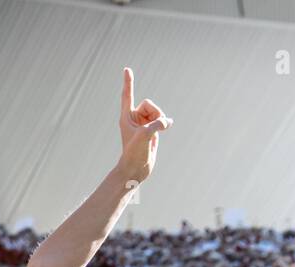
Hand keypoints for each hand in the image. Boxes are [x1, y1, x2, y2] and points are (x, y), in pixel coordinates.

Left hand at [117, 67, 170, 185]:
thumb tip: (167, 122)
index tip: (127, 69)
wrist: (136, 170)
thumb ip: (156, 124)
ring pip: (157, 112)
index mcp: (126, 117)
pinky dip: (165, 123)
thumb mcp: (144, 136)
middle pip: (149, 104)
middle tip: (152, 128)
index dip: (128, 82)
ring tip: (156, 133)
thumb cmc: (134, 153)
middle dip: (154, 113)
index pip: (127, 95)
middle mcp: (134, 118)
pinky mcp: (152, 130)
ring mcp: (144, 124)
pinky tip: (168, 126)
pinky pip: (162, 119)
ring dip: (160, 120)